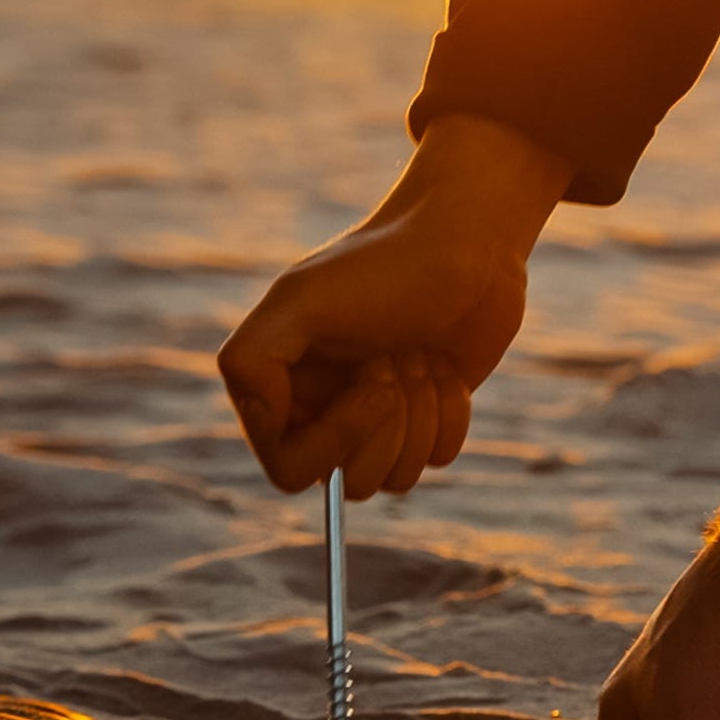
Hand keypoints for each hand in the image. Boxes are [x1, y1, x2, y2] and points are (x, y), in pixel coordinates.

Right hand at [218, 116, 571, 496]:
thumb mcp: (302, 298)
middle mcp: (324, 409)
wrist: (468, 239)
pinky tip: (448, 366)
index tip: (369, 376)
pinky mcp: (427, 418)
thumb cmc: (386, 263)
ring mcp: (378, 418)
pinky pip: (439, 459)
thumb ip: (251, 359)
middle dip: (386, 423)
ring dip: (420, 415)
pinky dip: (451, 414)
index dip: (334, 439)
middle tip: (397, 355)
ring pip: (396, 479)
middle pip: (348, 481)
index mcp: (281, 387)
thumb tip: (265, 425)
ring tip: (422, 354)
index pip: (290, 469)